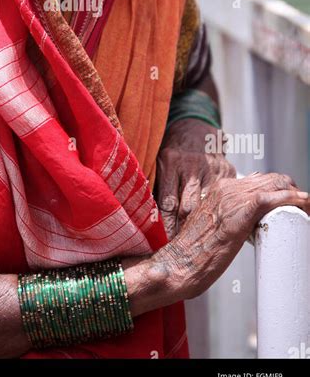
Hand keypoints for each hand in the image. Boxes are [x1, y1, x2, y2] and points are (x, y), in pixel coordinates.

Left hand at [156, 119, 235, 239]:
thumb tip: (149, 220)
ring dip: (202, 225)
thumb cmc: (173, 148)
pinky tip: (214, 224)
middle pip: (189, 208)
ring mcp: (212, 168)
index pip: (169, 203)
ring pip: (208, 205)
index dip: (167, 228)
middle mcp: (192, 165)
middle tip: (180, 251)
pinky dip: (218, 211)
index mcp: (171, 161)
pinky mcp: (227, 170)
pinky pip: (223, 197)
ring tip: (197, 244)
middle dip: (184, 231)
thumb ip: (159, 188)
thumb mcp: (159, 162)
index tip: (163, 245)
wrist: (195, 125)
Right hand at [162, 172, 309, 300]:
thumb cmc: (194, 251)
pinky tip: (303, 204)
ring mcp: (233, 199)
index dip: (278, 188)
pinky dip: (292, 199)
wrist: (179, 263)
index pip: (259, 179)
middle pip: (271, 178)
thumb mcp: (214, 225)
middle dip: (291, 190)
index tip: (291, 200)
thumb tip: (252, 216)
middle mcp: (227, 188)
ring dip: (296, 195)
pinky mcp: (240, 213)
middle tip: (303, 206)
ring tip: (306, 208)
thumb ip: (230, 214)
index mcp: (220, 189)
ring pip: (275, 184)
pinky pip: (272, 198)